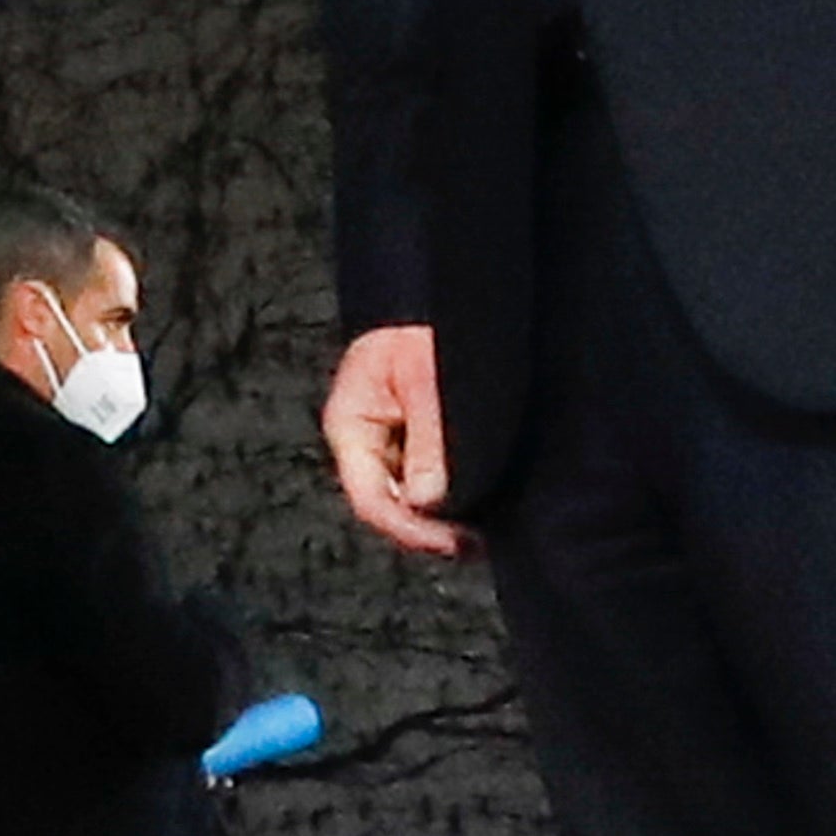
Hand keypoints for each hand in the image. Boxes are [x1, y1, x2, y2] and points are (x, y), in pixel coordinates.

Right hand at [322, 326, 475, 559]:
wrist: (447, 292)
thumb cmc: (430, 326)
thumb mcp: (430, 380)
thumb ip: (430, 440)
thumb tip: (429, 500)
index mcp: (351, 425)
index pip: (370, 499)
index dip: (410, 530)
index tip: (456, 543)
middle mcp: (364, 441)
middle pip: (389, 504)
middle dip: (429, 527)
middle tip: (477, 542)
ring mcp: (388, 442)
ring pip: (409, 497)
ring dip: (442, 515)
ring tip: (484, 526)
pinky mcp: (413, 439)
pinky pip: (426, 479)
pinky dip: (451, 495)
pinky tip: (481, 501)